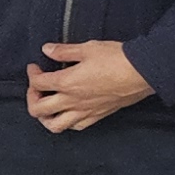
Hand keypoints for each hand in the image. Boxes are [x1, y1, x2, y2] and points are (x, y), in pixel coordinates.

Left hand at [27, 41, 153, 132]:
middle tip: (37, 88)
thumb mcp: (88, 48)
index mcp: (66, 82)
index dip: (32, 73)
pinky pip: (76, 126)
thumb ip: (64, 51)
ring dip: (45, 117)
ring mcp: (84, 111)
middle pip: (38, 110)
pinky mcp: (98, 115)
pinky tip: (69, 113)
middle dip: (31, 98)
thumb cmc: (117, 58)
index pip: (38, 83)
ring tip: (47, 107)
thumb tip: (47, 50)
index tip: (36, 67)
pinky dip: (67, 122)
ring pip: (54, 125)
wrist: (143, 72)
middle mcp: (72, 101)